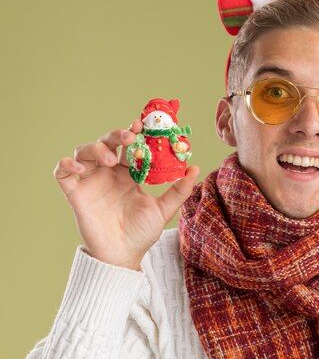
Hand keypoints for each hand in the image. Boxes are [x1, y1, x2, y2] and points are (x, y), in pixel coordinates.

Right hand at [53, 120, 199, 269]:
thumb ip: (179, 190)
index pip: (129, 145)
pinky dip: (66, 164)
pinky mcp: (75, 194)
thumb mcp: (164, 210)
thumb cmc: (142, 232)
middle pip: (107, 142)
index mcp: (129, 173)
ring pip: (84, 151)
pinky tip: (79, 168)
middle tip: (129, 136)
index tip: (142, 124)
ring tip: (110, 160)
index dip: (133, 132)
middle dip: (116, 134)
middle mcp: (108, 173)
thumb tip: (195, 168)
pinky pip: (62, 173)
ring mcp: (91, 182)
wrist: (123, 255)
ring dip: (95, 148)